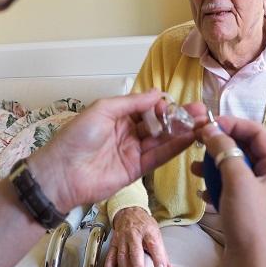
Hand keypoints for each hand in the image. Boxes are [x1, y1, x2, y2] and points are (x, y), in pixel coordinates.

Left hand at [28, 91, 206, 212]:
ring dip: (183, 132)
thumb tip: (158, 93)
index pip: (146, 108)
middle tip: (202, 111)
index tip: (176, 103)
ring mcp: (133, 151)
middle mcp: (127, 132)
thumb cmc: (77, 137)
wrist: (62, 173)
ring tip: (203, 123)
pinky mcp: (136, 170)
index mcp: (117, 115)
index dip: (162, 105)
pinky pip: (158, 157)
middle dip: (179, 118)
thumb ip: (132, 103)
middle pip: (158, 123)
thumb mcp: (103, 110)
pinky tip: (190, 138)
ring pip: (162, 140)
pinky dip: (175, 148)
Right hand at [102, 206, 174, 266]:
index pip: (154, 244)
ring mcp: (122, 239)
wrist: (129, 211)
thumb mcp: (156, 235)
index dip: (158, 257)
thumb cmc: (145, 226)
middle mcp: (134, 235)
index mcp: (148, 231)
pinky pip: (110, 257)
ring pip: (122, 256)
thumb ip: (163, 255)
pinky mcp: (114, 243)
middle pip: (135, 251)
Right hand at [192, 117, 265, 258]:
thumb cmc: (252, 222)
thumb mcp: (238, 181)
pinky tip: (202, 191)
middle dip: (219, 143)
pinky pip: (230, 187)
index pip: (255, 131)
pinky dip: (215, 185)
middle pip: (244, 147)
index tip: (206, 124)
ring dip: (214, 165)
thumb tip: (211, 129)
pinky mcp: (247, 208)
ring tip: (194, 168)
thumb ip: (224, 150)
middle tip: (196, 141)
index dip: (231, 123)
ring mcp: (260, 193)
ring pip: (234, 167)